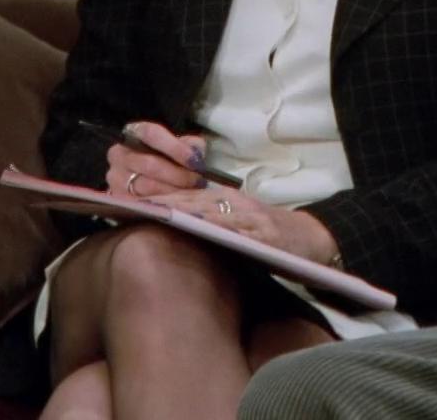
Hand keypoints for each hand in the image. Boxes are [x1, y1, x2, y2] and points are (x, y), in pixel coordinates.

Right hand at [103, 120, 207, 195]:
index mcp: (133, 134)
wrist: (141, 181)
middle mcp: (119, 155)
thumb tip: (196, 152)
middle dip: (178, 174)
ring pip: (147, 186)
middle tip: (197, 181)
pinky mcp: (118, 199)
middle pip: (150, 164)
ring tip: (190, 193)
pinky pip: (142, 203)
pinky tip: (177, 203)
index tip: (194, 161)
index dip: (175, 148)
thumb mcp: (176, 147)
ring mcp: (116, 178)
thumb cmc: (162, 160)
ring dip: (173, 191)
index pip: (151, 134)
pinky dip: (163, 204)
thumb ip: (188, 145)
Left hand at [147, 186, 339, 264]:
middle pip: (191, 200)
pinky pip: (237, 229)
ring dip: (182, 212)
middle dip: (162, 203)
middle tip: (132, 206)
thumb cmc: (266, 234)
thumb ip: (207, 220)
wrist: (309, 240)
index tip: (128, 201)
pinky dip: (217, 227)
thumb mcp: (234, 222)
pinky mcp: (264, 233)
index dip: (157, 198)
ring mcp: (248, 217)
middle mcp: (233, 203)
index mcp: (223, 199)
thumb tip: (169, 225)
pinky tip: (199, 229)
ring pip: (210, 211)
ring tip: (156, 214)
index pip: (184, 196)